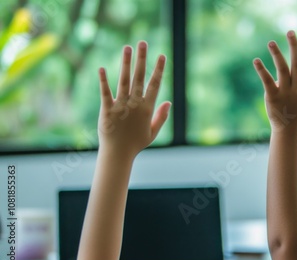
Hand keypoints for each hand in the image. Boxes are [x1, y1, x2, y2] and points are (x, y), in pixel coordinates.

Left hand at [98, 41, 170, 156]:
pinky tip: (102, 68)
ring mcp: (120, 106)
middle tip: (143, 42)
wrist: (118, 154)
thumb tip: (168, 102)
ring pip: (124, 81)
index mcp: (147, 109)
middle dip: (142, 59)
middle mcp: (135, 104)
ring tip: (127, 48)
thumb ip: (161, 117)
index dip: (158, 69)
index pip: (155, 85)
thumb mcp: (153, 132)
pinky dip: (103, 81)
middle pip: (140, 77)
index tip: (162, 55)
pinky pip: (105, 93)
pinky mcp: (106, 110)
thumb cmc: (136, 144)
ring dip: (126, 63)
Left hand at [253, 31, 296, 135]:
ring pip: (282, 69)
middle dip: (294, 46)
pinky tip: (256, 61)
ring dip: (276, 54)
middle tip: (290, 32)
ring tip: (271, 42)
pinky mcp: (273, 96)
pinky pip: (267, 80)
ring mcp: (286, 92)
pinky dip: (261, 70)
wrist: (288, 131)